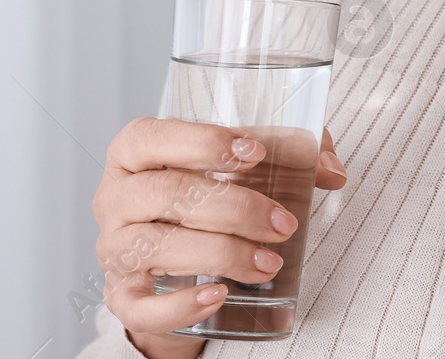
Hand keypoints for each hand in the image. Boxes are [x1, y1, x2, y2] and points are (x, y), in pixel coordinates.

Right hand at [92, 118, 347, 358]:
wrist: (175, 263)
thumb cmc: (207, 197)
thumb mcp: (243, 165)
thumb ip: (290, 152)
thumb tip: (331, 168)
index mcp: (134, 153)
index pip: (150, 138)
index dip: (201, 142)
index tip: (256, 154)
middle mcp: (114, 198)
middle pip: (165, 194)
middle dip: (234, 208)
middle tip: (283, 225)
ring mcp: (113, 250)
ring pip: (157, 247)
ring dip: (221, 254)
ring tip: (269, 263)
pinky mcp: (123, 298)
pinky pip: (142, 306)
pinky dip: (182, 303)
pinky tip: (219, 294)